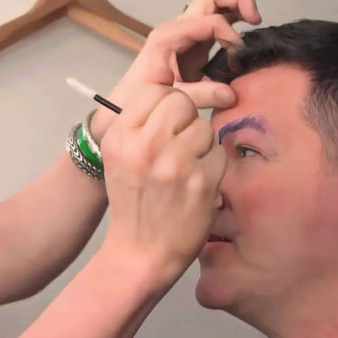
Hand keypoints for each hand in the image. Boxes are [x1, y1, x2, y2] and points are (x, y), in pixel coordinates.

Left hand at [89, 0, 261, 142]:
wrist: (127, 104)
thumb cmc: (143, 97)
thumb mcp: (171, 97)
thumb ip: (200, 95)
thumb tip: (231, 94)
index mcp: (169, 36)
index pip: (208, 21)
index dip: (228, 33)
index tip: (237, 55)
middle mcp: (178, 28)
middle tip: (255, 18)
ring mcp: (186, 34)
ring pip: (215, 5)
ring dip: (237, 7)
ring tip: (254, 21)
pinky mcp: (194, 44)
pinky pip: (215, 23)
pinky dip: (232, 22)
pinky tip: (242, 39)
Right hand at [98, 81, 225, 289]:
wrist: (140, 254)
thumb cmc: (133, 202)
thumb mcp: (120, 157)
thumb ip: (139, 123)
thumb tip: (171, 84)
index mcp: (119, 138)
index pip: (155, 91)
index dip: (166, 105)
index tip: (166, 126)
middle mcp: (143, 146)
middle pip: (181, 102)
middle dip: (185, 120)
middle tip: (179, 146)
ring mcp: (173, 163)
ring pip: (203, 127)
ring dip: (201, 145)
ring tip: (186, 168)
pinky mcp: (200, 180)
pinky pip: (218, 152)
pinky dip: (212, 167)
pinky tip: (197, 184)